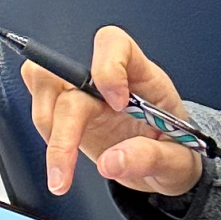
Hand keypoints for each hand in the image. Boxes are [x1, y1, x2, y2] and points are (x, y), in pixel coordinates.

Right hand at [22, 26, 205, 198]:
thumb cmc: (176, 153)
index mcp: (143, 78)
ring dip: (50, 133)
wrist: (166, 169)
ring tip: (62, 175)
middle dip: (65, 124)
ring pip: (46, 89)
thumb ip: (150, 158)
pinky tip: (61, 169)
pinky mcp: (70, 116)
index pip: (115, 44)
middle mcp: (108, 82)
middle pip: (69, 76)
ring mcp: (86, 97)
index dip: (108, 68)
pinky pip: (43, 111)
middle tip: (67, 166)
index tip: (117, 104)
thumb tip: (111, 161)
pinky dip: (47, 142)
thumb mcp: (177, 162)